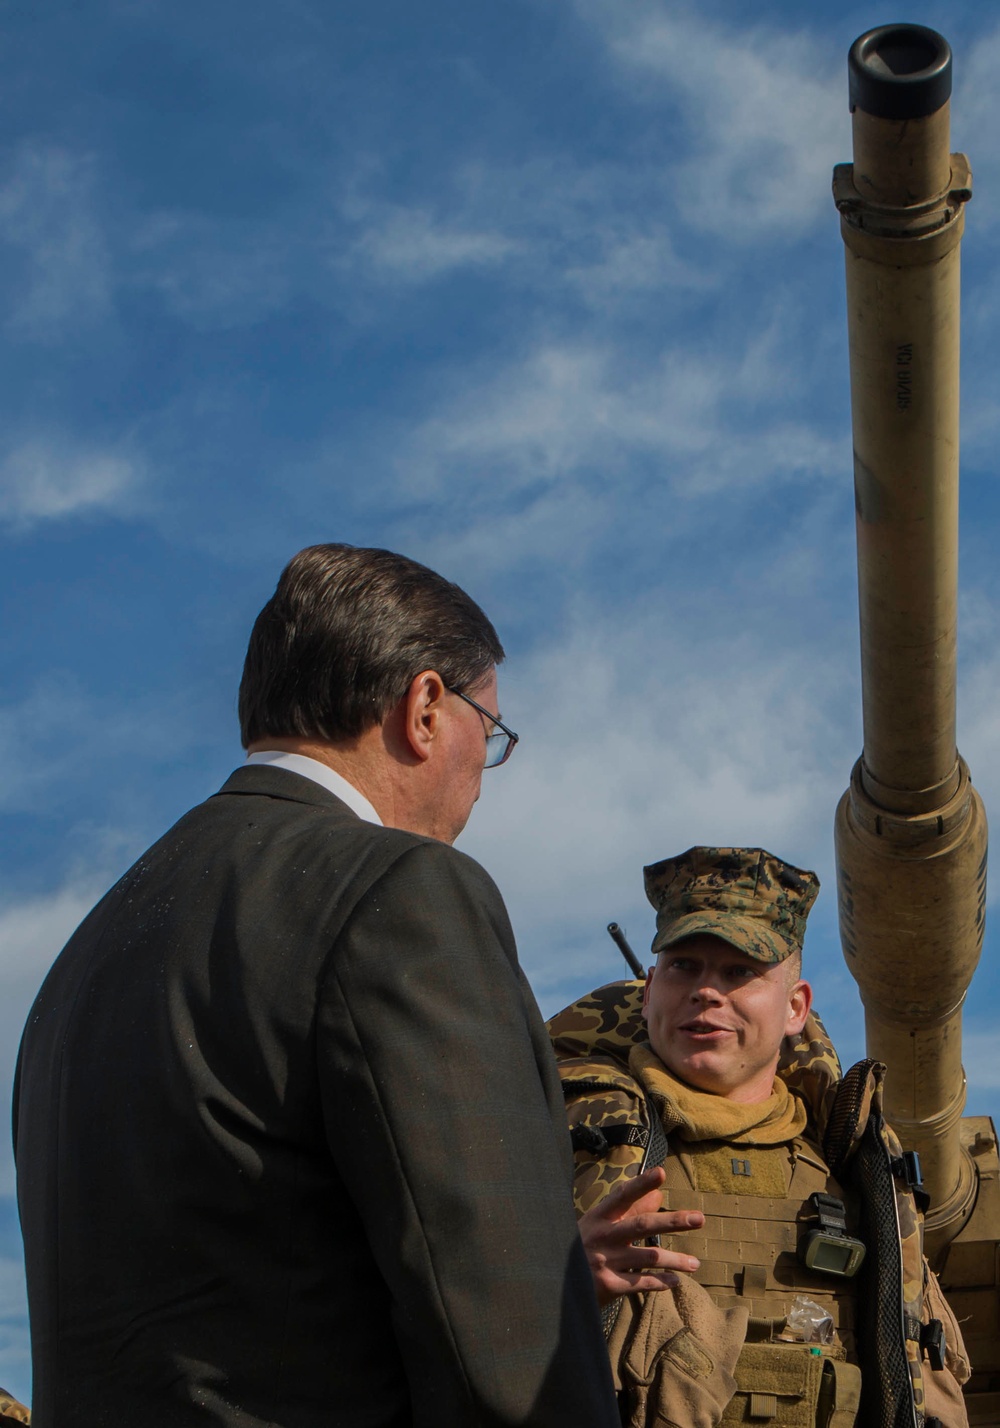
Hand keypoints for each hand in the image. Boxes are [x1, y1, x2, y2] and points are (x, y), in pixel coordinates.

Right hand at [578, 1167, 703, 1306]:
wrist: (555, 1282)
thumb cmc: (581, 1247)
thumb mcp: (600, 1225)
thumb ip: (629, 1212)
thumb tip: (657, 1196)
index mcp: (599, 1217)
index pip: (623, 1196)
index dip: (641, 1184)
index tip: (661, 1172)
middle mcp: (603, 1237)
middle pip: (642, 1225)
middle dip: (672, 1221)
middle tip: (699, 1218)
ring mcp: (605, 1261)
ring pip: (648, 1257)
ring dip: (675, 1260)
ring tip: (695, 1263)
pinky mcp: (608, 1285)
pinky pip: (641, 1283)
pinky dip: (660, 1282)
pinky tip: (675, 1281)